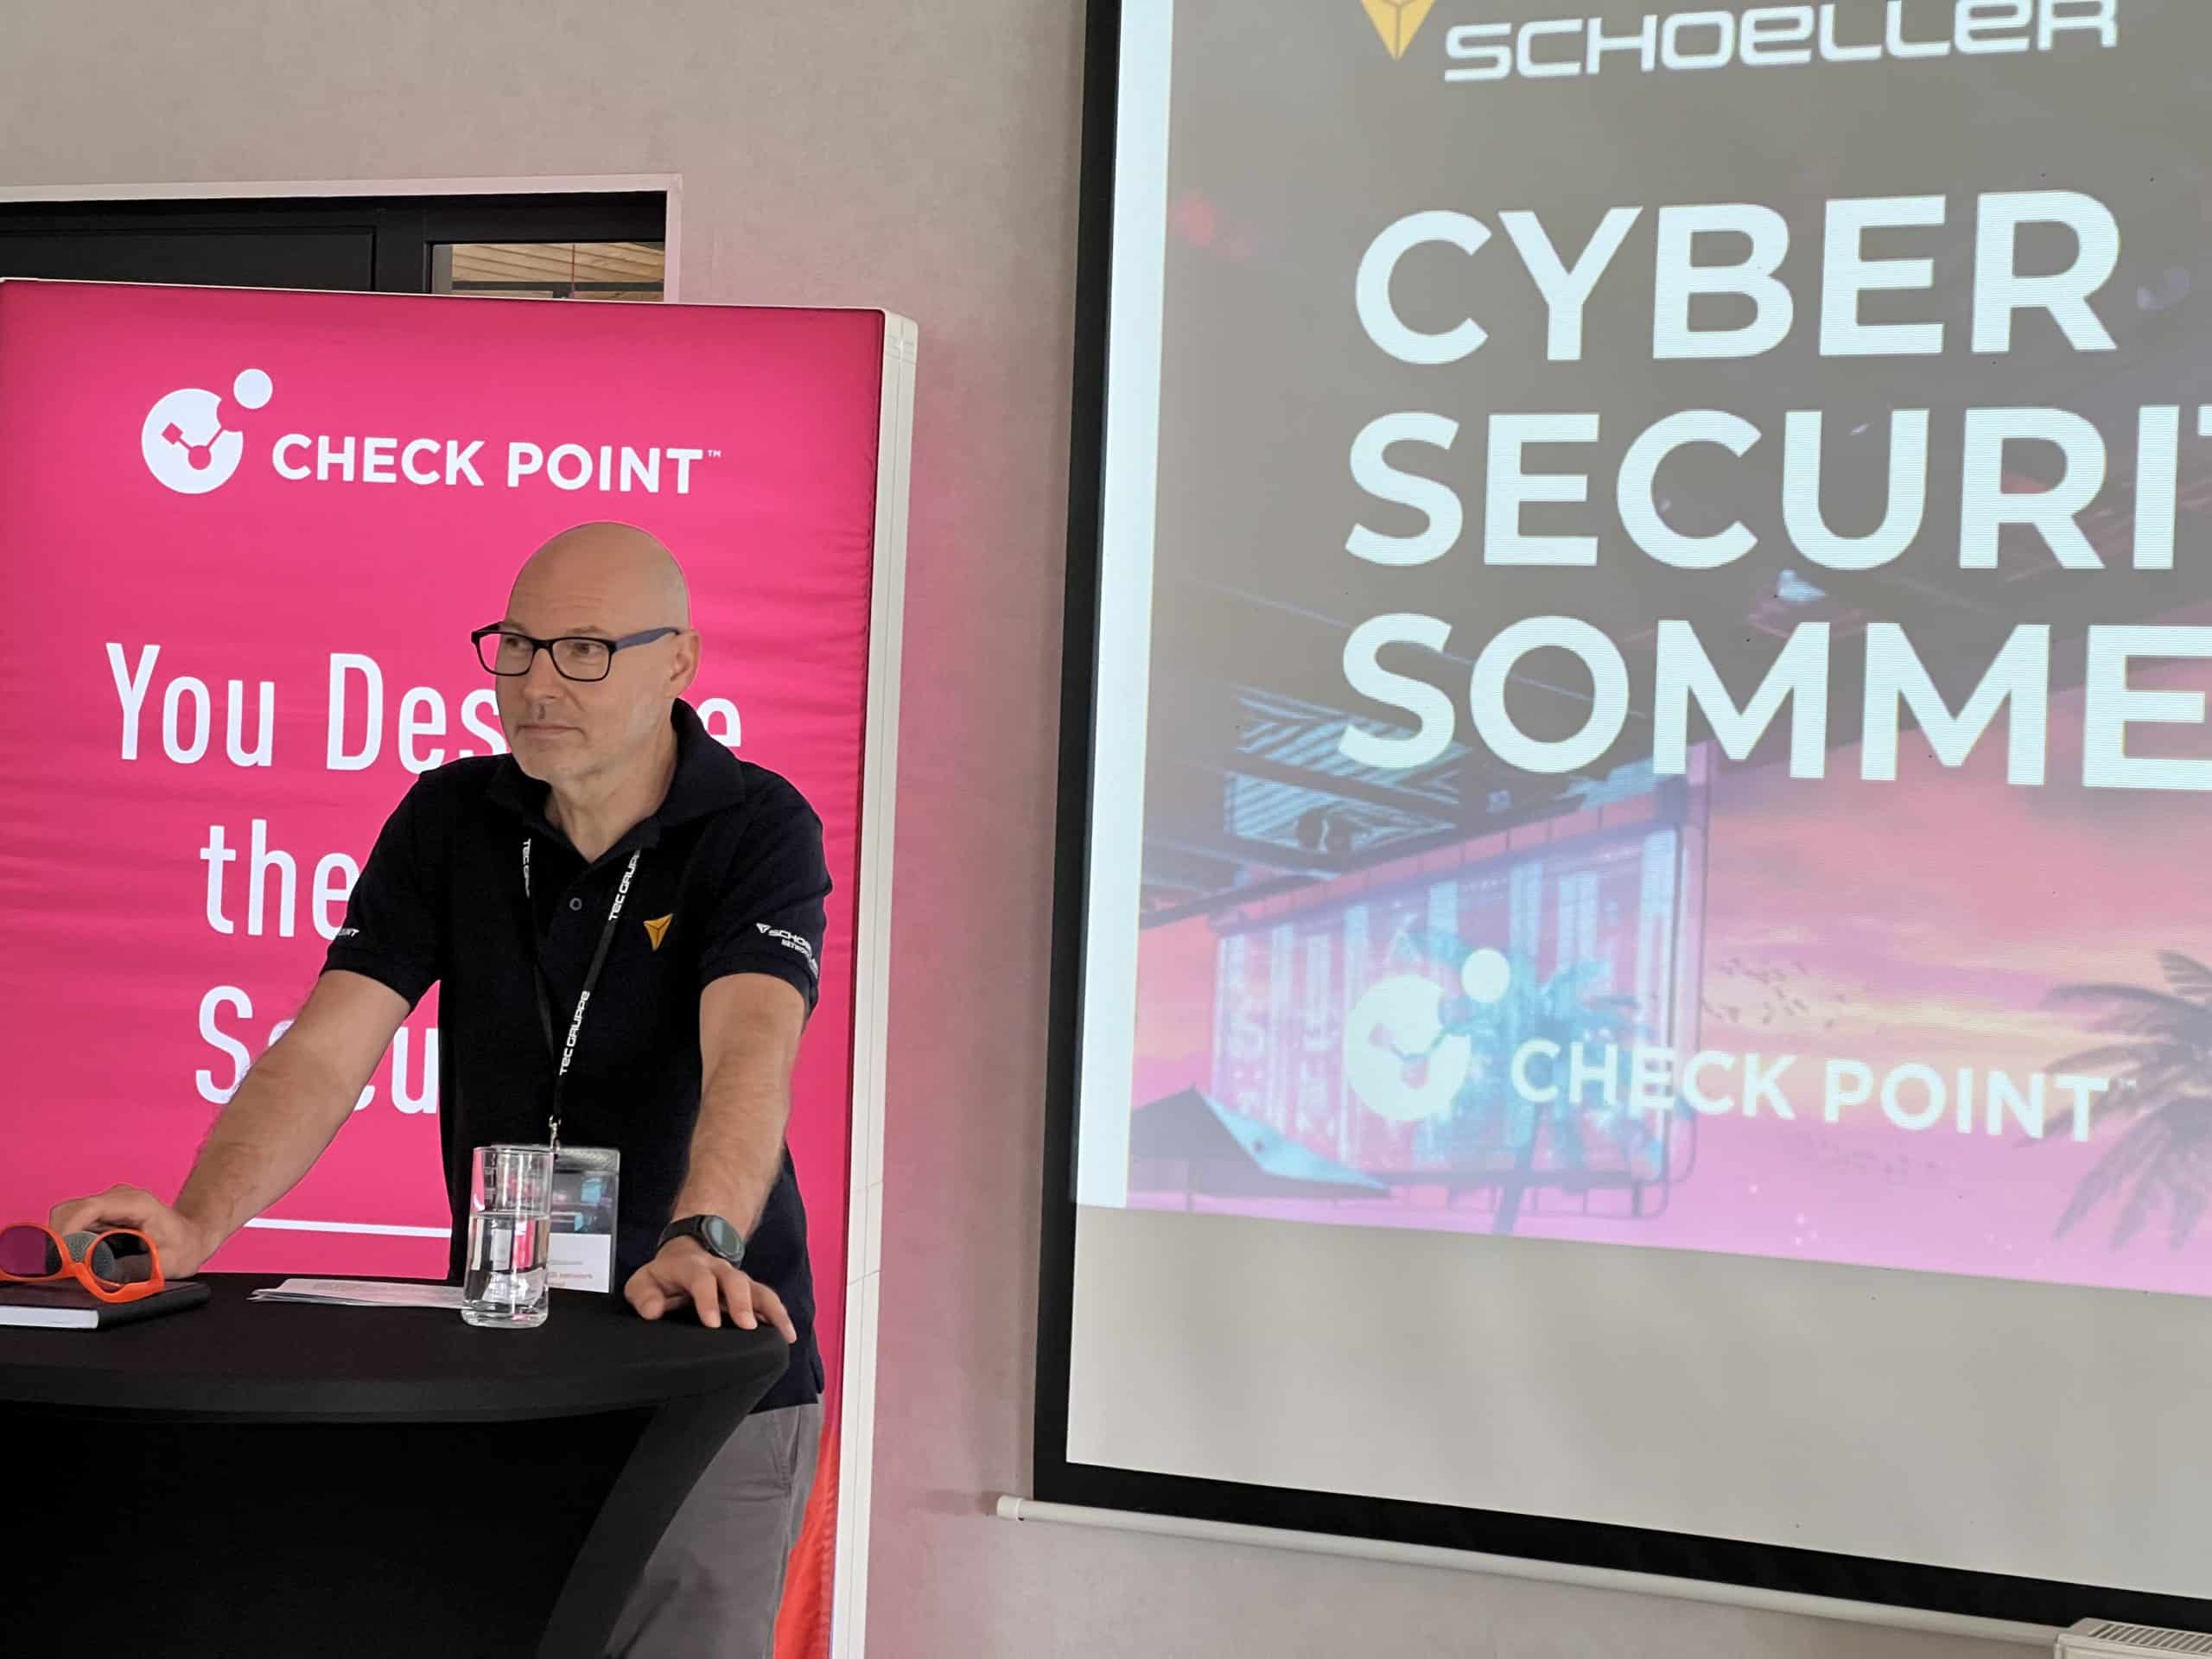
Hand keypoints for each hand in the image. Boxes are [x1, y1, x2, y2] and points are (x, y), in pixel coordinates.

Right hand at [47, 1184, 216, 1278]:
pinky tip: (82, 1261)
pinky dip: (69, 1244)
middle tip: (64, 1269)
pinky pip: (72, 1225)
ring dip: (63, 1243)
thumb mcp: (169, 1263)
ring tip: (75, 1267)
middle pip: (68, 1211)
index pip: (87, 1209)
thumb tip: (100, 1276)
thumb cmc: (185, 1246)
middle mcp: (117, 1198)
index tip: (61, 1258)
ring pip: (66, 1218)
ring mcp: (107, 1204)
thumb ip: (136, 1269)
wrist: (193, 1235)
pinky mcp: (100, 1214)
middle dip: (59, 1241)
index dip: (66, 1232)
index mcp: (135, 1203)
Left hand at [624, 1236, 793, 1339]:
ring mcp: (738, 1279)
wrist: (687, 1254)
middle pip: (736, 1281)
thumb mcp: (643, 1282)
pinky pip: (768, 1300)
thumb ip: (643, 1296)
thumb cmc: (665, 1276)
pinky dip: (780, 1316)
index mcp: (691, 1267)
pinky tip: (787, 1334)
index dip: (707, 1300)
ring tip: (782, 1332)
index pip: (701, 1280)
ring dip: (772, 1310)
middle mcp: (719, 1270)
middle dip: (743, 1303)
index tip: (711, 1324)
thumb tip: (653, 1311)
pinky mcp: (750, 1291)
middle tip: (746, 1326)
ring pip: (759, 1289)